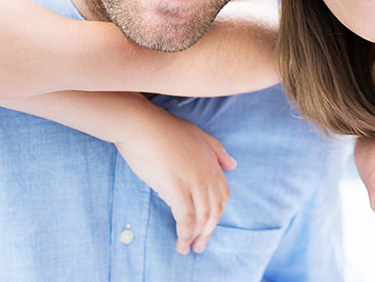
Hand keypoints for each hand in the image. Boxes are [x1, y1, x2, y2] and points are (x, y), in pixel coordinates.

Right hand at [118, 106, 237, 253]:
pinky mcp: (177, 188)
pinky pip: (186, 218)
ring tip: (187, 249)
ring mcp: (194, 181)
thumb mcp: (197, 134)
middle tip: (200, 246)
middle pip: (215, 210)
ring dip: (196, 237)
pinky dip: (185, 234)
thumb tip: (233, 166)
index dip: (216, 214)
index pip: (222, 195)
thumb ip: (216, 150)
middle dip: (208, 231)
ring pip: (202, 217)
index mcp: (212, 161)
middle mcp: (207, 173)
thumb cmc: (162, 129)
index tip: (207, 225)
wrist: (141, 125)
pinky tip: (180, 242)